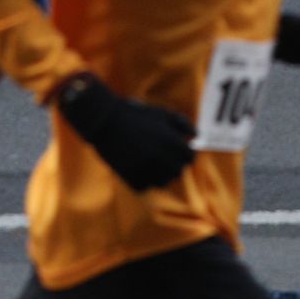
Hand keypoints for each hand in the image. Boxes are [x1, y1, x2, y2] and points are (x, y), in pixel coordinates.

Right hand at [57, 73, 193, 191]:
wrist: (103, 120)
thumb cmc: (134, 114)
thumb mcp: (160, 112)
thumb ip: (182, 124)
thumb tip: (196, 136)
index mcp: (170, 141)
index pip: (190, 157)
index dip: (185, 152)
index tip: (177, 149)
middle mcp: (161, 158)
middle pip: (178, 171)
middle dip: (173, 162)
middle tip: (161, 153)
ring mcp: (147, 170)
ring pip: (163, 181)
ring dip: (159, 172)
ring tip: (148, 159)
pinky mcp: (132, 178)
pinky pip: (145, 185)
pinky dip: (143, 178)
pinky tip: (136, 165)